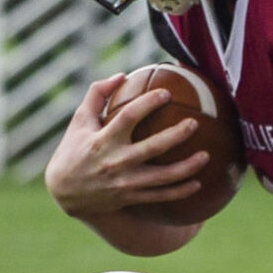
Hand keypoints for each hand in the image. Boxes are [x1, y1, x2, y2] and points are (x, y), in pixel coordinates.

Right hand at [44, 74, 206, 217]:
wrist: (65, 193)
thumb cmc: (74, 150)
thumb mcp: (79, 121)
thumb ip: (97, 95)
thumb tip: (122, 75)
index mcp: (103, 140)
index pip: (129, 118)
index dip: (148, 103)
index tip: (166, 93)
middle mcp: (116, 162)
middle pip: (152, 147)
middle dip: (176, 135)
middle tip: (194, 123)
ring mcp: (125, 182)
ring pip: (162, 177)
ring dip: (186, 167)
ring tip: (206, 155)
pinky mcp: (131, 197)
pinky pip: (160, 196)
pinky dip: (180, 191)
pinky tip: (198, 183)